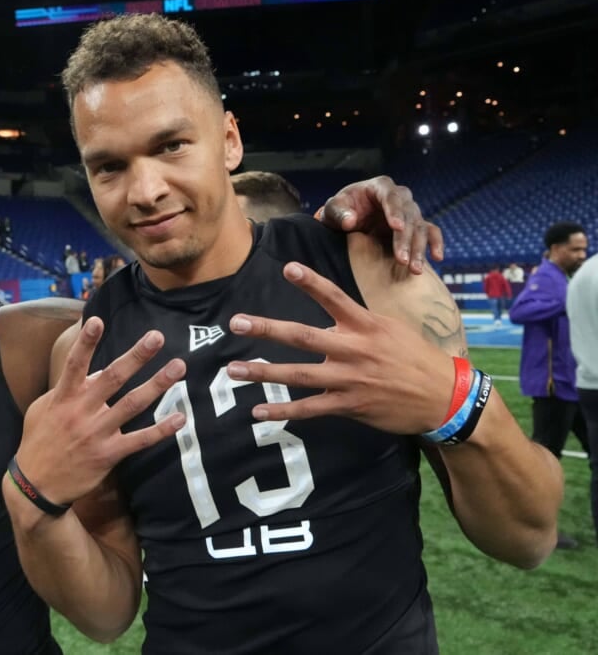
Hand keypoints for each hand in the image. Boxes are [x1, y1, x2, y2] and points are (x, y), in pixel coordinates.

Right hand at [15, 318, 186, 505]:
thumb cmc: (39, 440)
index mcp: (63, 397)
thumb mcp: (44, 409)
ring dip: (157, 385)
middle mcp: (82, 411)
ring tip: (178, 367)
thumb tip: (89, 370)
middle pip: (113, 378)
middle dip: (136, 356)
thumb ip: (66, 388)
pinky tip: (180, 418)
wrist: (36, 485)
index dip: (85, 342)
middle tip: (157, 337)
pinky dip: (161, 430)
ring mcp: (97, 433)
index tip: (96, 320)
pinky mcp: (109, 454)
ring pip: (132, 405)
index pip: (75, 364)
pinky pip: (139, 440)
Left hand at [225, 262, 453, 434]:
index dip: (311, 282)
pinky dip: (282, 410)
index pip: (335, 297)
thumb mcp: (392, 329)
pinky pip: (310, 408)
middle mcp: (355, 349)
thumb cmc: (416, 358)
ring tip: (234, 369)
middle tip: (236, 323)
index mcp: (366, 325)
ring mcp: (350, 379)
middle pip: (304, 336)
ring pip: (299, 374)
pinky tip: (258, 410)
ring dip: (263, 372)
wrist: (444, 398)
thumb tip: (331, 316)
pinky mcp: (350, 404)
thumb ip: (358, 322)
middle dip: (267, 329)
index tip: (287, 267)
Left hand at [317, 176, 443, 273]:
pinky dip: (435, 243)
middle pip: (409, 215)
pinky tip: (437, 258)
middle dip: (405, 239)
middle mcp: (399, 196)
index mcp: (380, 186)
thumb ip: (339, 213)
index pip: (391, 197)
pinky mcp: (414, 225)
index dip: (395, 211)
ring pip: (420, 227)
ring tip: (415, 269)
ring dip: (419, 248)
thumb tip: (350, 221)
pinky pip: (430, 232)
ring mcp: (409, 211)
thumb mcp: (332, 209)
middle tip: (401, 260)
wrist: (346, 219)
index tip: (397, 227)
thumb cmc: (339, 211)